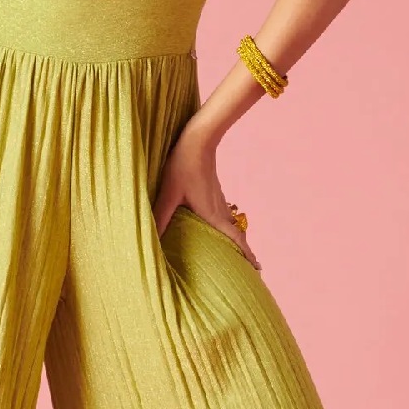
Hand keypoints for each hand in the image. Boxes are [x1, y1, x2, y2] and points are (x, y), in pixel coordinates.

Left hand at [152, 122, 261, 271]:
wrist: (198, 140)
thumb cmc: (182, 166)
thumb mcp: (168, 194)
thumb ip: (160, 218)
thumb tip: (150, 239)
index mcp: (212, 214)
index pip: (235, 239)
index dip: (247, 255)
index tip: (258, 268)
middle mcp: (220, 209)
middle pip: (237, 235)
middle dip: (244, 252)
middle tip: (251, 268)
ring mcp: (219, 200)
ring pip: (231, 225)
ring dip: (236, 239)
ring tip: (236, 252)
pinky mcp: (214, 192)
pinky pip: (225, 215)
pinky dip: (228, 226)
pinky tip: (217, 227)